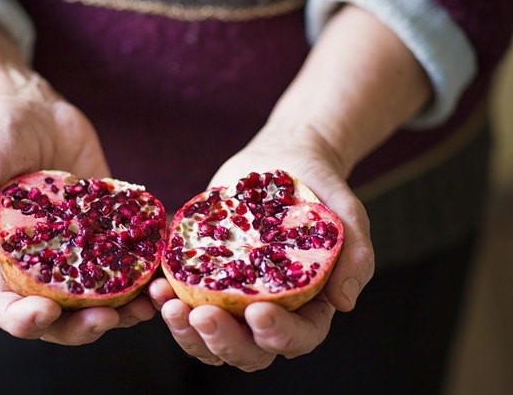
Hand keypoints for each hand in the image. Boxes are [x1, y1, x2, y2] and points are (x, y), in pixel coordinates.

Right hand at [0, 76, 156, 341]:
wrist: (32, 109)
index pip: (4, 306)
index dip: (23, 320)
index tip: (46, 313)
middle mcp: (38, 266)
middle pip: (58, 316)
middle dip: (81, 326)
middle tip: (106, 320)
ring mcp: (74, 252)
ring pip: (98, 297)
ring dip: (123, 310)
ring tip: (146, 307)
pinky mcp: (103, 232)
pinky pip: (124, 260)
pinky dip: (144, 272)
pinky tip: (162, 272)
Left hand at [149, 127, 374, 370]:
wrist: (283, 162)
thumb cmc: (320, 192)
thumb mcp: (348, 216)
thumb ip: (356, 256)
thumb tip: (344, 303)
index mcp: (308, 308)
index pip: (297, 338)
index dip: (278, 334)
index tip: (257, 311)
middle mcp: (268, 313)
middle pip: (247, 351)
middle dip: (222, 340)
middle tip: (202, 314)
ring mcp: (231, 301)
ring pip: (207, 338)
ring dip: (186, 331)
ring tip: (168, 303)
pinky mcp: (203, 280)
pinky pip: (182, 303)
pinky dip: (167, 300)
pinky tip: (156, 284)